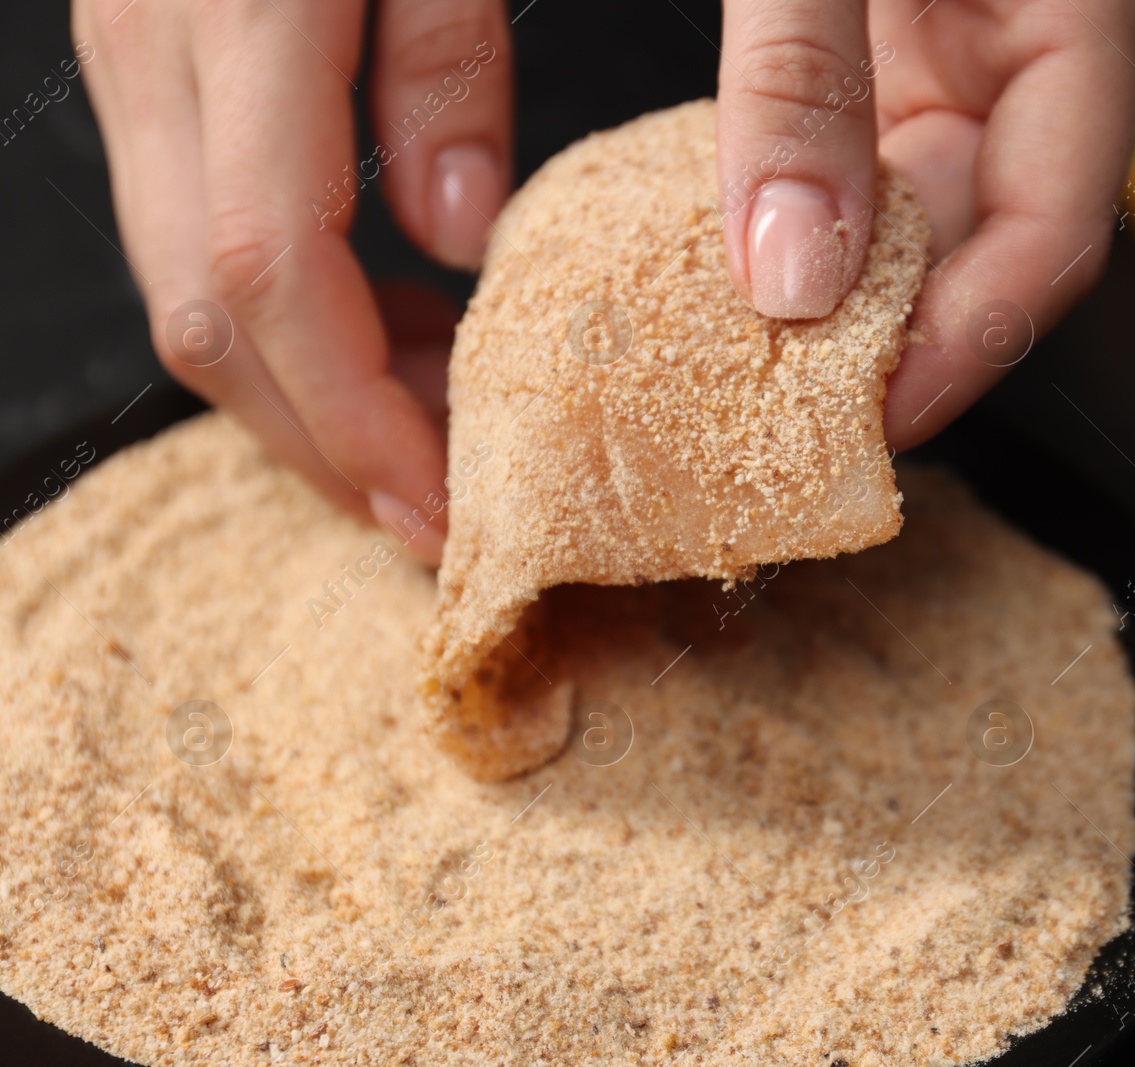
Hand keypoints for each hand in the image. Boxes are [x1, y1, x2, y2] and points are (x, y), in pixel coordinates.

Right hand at [74, 0, 516, 565]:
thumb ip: (448, 47)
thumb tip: (452, 228)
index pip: (267, 271)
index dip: (356, 416)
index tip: (448, 508)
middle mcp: (153, 28)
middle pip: (203, 306)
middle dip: (324, 439)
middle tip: (442, 514)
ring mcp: (131, 34)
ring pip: (181, 275)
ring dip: (305, 388)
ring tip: (433, 436)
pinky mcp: (153, 36)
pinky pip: (193, 213)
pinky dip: (288, 307)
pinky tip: (390, 323)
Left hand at [716, 0, 1134, 448]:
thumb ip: (803, 74)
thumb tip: (790, 266)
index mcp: (1075, 8)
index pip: (1057, 225)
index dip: (970, 346)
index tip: (878, 424)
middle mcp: (1022, 46)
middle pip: (979, 239)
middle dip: (888, 333)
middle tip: (791, 414)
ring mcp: (950, 45)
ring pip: (910, 208)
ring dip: (833, 283)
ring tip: (752, 357)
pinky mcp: (882, 39)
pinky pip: (851, 157)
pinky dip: (796, 217)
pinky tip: (736, 263)